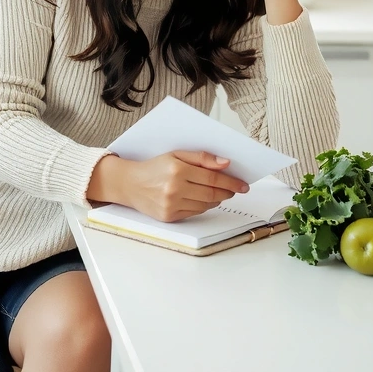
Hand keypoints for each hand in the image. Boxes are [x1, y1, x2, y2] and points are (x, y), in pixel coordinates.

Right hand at [122, 151, 248, 222]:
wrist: (129, 184)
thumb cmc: (154, 167)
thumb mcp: (176, 154)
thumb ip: (202, 158)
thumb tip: (226, 164)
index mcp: (178, 170)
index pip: (213, 178)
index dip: (231, 182)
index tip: (243, 184)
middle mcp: (174, 189)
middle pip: (211, 193)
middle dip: (228, 192)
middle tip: (236, 189)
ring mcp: (171, 205)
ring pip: (205, 205)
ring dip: (217, 199)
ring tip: (221, 193)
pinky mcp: (169, 217)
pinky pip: (195, 212)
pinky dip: (204, 206)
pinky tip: (204, 199)